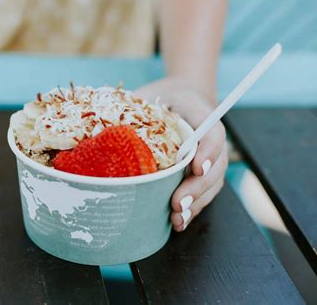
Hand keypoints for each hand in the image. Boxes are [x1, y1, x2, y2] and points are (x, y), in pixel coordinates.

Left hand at [135, 77, 227, 231]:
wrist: (179, 97)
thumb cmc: (161, 97)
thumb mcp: (149, 94)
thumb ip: (134, 107)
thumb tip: (100, 131)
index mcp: (201, 113)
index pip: (212, 133)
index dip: (207, 152)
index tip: (195, 168)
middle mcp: (210, 138)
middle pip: (216, 166)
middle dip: (198, 188)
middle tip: (178, 204)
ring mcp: (210, 157)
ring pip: (213, 183)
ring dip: (197, 204)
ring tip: (178, 220)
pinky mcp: (202, 171)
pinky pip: (204, 191)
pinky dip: (194, 207)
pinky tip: (179, 221)